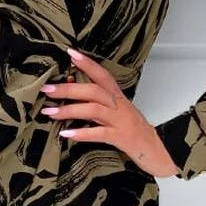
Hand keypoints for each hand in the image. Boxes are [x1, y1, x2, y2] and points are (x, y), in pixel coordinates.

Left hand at [39, 47, 179, 177]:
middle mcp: (119, 106)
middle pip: (93, 90)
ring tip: (49, 112)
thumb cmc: (135, 132)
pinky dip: (83, 133)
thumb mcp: (118, 113)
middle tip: (47, 89)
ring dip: (70, 109)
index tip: (70, 53)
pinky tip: (67, 134)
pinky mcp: (122, 138)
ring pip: (94, 110)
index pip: (102, 75)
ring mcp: (121, 121)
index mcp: (118, 98)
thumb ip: (98, 104)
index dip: (87, 63)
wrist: (157, 151)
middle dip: (69, 89)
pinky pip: (100, 133)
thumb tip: (71, 96)